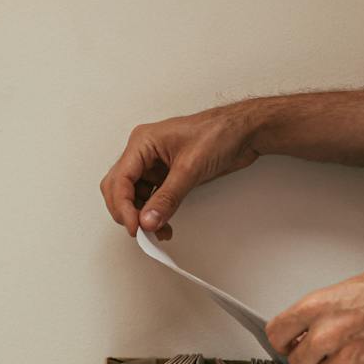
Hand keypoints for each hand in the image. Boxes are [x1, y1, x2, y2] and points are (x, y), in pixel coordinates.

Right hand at [100, 103, 262, 238]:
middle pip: (119, 188)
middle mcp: (144, 153)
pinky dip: (154, 213)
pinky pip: (152, 198)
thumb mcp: (190, 168)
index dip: (123, 206)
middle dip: (127, 211)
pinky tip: (163, 225)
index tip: (134, 226)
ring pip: (134, 196)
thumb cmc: (219, 133)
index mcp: (143, 142)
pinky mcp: (168, 175)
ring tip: (156, 231)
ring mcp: (155, 164)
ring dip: (141, 216)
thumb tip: (148, 220)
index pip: (120, 179)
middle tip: (140, 231)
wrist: (244, 132)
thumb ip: (167, 198)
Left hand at [266, 255, 363, 363]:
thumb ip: (323, 313)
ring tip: (351, 360)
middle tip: (328, 353)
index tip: (292, 345)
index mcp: (317, 306)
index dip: (284, 342)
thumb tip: (308, 331)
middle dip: (311, 360)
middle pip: (297, 363)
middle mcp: (328, 332)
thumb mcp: (347, 289)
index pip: (276, 334)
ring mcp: (349, 355)